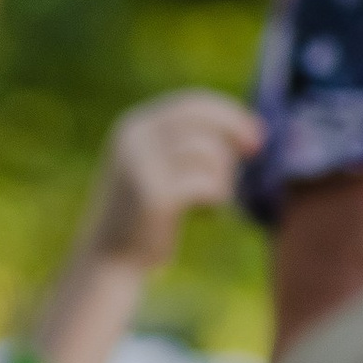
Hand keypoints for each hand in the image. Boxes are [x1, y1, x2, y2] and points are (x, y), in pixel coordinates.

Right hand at [32, 92, 260, 362]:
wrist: (107, 259)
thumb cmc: (144, 214)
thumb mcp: (157, 165)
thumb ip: (186, 141)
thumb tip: (247, 124)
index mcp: (133, 127)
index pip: (191, 103)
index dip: (228, 113)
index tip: (255, 132)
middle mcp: (133, 140)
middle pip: (202, 120)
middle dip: (235, 131)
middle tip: (255, 151)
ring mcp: (141, 166)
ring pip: (208, 152)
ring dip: (224, 176)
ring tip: (214, 198)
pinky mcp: (154, 196)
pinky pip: (207, 184)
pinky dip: (218, 198)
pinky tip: (208, 213)